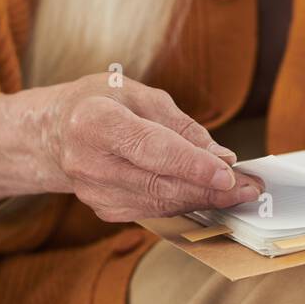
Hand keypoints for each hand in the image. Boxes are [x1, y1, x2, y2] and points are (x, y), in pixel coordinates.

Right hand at [32, 73, 263, 222]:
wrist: (54, 132)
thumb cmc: (99, 102)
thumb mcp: (138, 93)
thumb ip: (181, 126)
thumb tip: (221, 157)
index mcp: (94, 122)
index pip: (151, 148)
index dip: (192, 164)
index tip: (230, 173)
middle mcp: (89, 162)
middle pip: (160, 183)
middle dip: (211, 188)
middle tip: (251, 187)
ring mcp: (93, 192)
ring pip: (161, 202)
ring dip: (204, 199)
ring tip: (240, 192)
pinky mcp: (103, 209)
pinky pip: (153, 209)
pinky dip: (184, 203)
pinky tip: (208, 195)